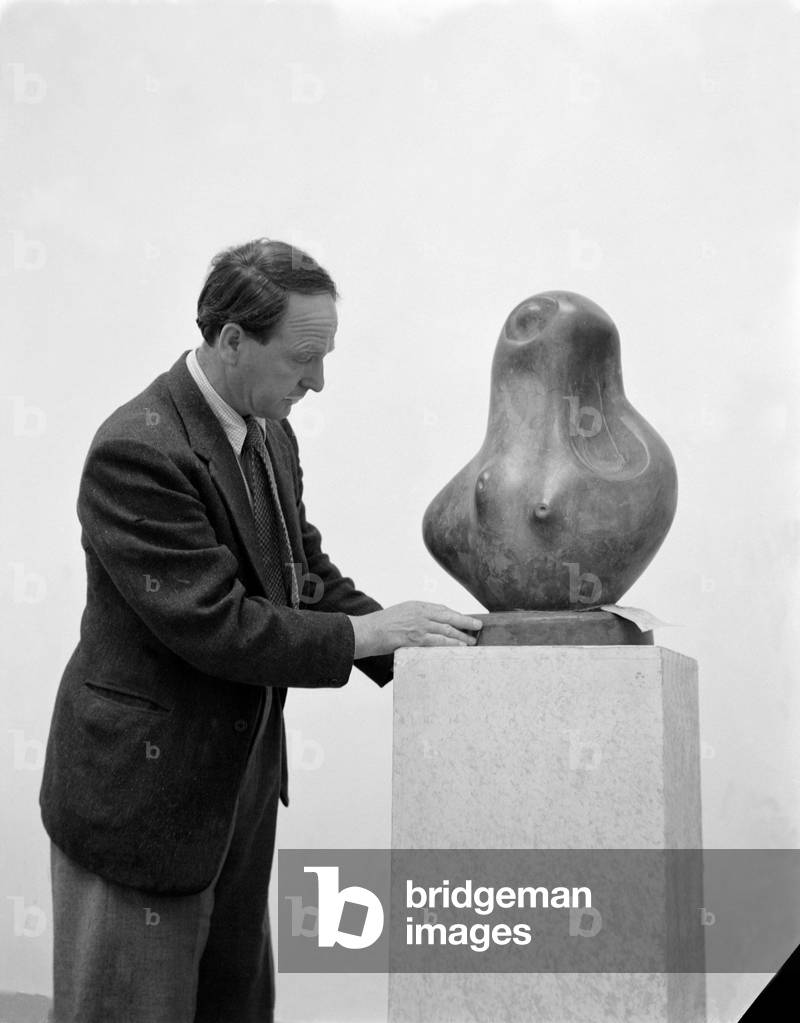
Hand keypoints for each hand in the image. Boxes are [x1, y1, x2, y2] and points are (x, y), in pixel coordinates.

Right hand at [348, 601, 482, 657]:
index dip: (456, 615)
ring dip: (461, 636)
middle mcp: (420, 613)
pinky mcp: (415, 639)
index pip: (442, 609)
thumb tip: (431, 625)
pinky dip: (451, 644)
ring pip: (446, 630)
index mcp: (416, 605)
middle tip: (478, 627)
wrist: (365, 632)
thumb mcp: (401, 613)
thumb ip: (416, 617)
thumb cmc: (380, 625)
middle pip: (449, 617)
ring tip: (472, 641)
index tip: (466, 619)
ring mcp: (418, 626)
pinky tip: (460, 647)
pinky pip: (437, 642)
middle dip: (465, 622)